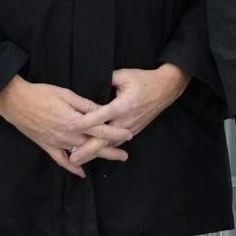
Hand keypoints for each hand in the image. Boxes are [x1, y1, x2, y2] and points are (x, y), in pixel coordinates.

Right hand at [0, 77, 132, 177]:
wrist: (16, 102)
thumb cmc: (42, 94)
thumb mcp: (66, 94)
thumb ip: (85, 105)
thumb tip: (101, 109)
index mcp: (74, 121)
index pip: (100, 129)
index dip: (116, 133)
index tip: (129, 135)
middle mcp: (67, 135)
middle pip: (93, 145)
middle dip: (111, 149)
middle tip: (125, 155)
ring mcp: (57, 143)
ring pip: (81, 153)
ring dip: (97, 157)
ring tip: (112, 159)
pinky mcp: (47, 146)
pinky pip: (61, 160)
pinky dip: (72, 167)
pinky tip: (81, 173)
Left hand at [72, 65, 188, 163]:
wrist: (166, 89)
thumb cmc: (144, 80)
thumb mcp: (125, 74)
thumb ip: (107, 79)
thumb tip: (91, 82)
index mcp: (123, 105)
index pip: (100, 116)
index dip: (84, 122)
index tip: (69, 126)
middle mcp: (126, 120)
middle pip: (104, 139)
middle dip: (88, 150)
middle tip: (72, 158)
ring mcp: (130, 128)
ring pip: (110, 144)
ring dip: (94, 153)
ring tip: (78, 161)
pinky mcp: (133, 131)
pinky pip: (117, 142)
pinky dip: (105, 149)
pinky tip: (94, 155)